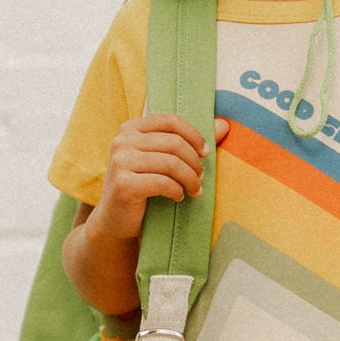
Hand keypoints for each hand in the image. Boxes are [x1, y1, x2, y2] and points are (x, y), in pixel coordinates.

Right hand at [91, 115, 229, 242]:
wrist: (115, 220)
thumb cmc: (143, 187)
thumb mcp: (163, 160)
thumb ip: (190, 141)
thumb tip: (224, 124)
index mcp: (131, 128)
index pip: (171, 121)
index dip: (194, 135)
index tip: (206, 153)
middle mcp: (122, 141)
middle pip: (174, 143)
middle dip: (194, 162)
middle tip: (201, 178)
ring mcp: (120, 161)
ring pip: (171, 163)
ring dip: (190, 179)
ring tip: (194, 190)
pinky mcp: (123, 184)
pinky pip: (163, 183)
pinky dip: (177, 191)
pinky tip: (178, 197)